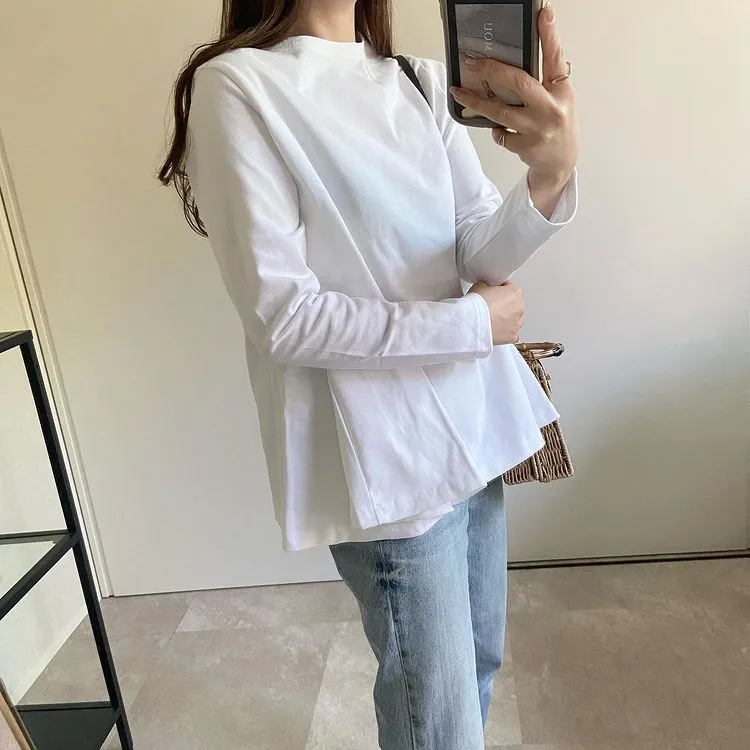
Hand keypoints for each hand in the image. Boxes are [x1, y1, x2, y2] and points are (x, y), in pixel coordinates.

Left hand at [450, 4, 578, 189]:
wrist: (561, 163)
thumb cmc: (557, 124)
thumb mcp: (560, 99)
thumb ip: (544, 81)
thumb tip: (515, 59)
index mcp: (562, 91)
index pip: (555, 59)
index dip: (549, 35)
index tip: (543, 13)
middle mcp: (551, 109)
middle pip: (519, 83)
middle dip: (492, 70)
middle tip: (472, 61)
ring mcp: (537, 129)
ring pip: (500, 112)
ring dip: (475, 101)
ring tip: (458, 92)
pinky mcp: (525, 146)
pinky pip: (500, 132)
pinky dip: (495, 128)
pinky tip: (498, 128)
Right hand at [470, 281, 524, 345]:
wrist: (471, 324)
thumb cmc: (476, 305)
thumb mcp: (480, 285)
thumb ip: (488, 285)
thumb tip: (486, 287)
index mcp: (515, 292)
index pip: (510, 287)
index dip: (499, 289)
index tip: (492, 293)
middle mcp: (520, 308)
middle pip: (513, 304)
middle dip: (503, 305)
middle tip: (489, 306)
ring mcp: (517, 323)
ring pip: (513, 319)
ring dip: (504, 318)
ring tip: (490, 318)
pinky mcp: (512, 336)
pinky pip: (510, 332)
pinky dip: (503, 331)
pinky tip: (493, 328)